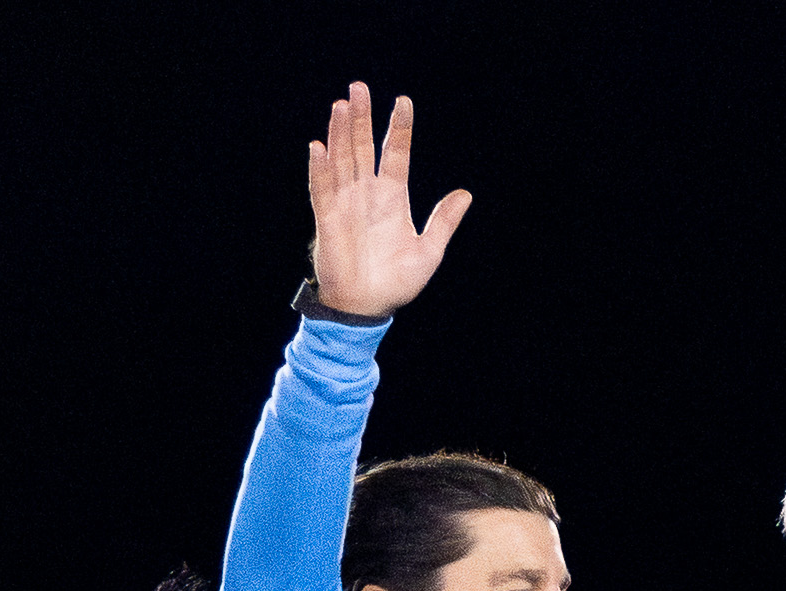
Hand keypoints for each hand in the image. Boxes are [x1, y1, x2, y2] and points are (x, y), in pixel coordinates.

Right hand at [309, 82, 471, 318]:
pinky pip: (322, 190)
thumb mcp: (429, 250)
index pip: (395, 153)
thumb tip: (466, 194)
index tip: (403, 101)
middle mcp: (367, 193)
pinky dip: (320, 170)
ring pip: (342, 160)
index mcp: (392, 197)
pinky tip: (319, 147)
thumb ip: (444, 221)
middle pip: (363, 147)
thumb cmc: (397, 282)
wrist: (369, 308)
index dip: (399, 128)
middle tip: (359, 88)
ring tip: (342, 105)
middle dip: (361, 118)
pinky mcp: (328, 220)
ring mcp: (346, 204)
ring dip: (341, 134)